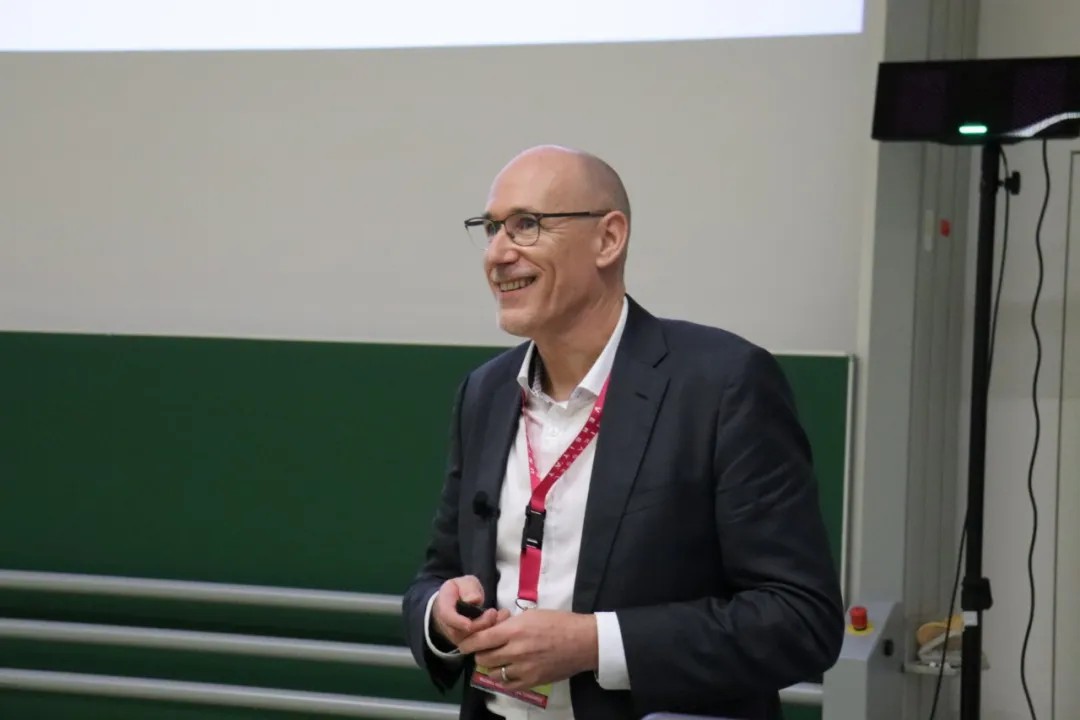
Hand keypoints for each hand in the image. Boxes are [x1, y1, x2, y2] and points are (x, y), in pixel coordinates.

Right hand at [431, 576, 509, 648]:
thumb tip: (474, 600)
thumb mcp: (463, 583)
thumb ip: (468, 589)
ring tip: (502, 615)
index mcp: (443, 606)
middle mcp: (448, 626)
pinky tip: (502, 621)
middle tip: (494, 612)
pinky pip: (480, 643)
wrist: (455, 603)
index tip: (469, 623)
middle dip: (480, 625)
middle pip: (461, 633)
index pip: (447, 617)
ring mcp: (458, 637)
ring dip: (489, 629)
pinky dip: (493, 632)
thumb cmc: (460, 591)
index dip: (457, 622)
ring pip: (473, 640)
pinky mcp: (470, 643)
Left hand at [456, 609, 598, 690]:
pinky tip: (509, 670)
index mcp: (514, 631)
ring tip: (499, 660)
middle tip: (486, 649)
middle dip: (481, 653)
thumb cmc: (559, 622)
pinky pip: (507, 684)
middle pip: (483, 658)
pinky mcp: (532, 681)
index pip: (480, 640)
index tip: (464, 644)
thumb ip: (510, 623)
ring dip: (492, 666)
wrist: (583, 642)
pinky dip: (504, 678)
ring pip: (493, 673)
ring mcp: (523, 669)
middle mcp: (515, 651)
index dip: (468, 643)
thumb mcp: (531, 615)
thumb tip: (494, 626)